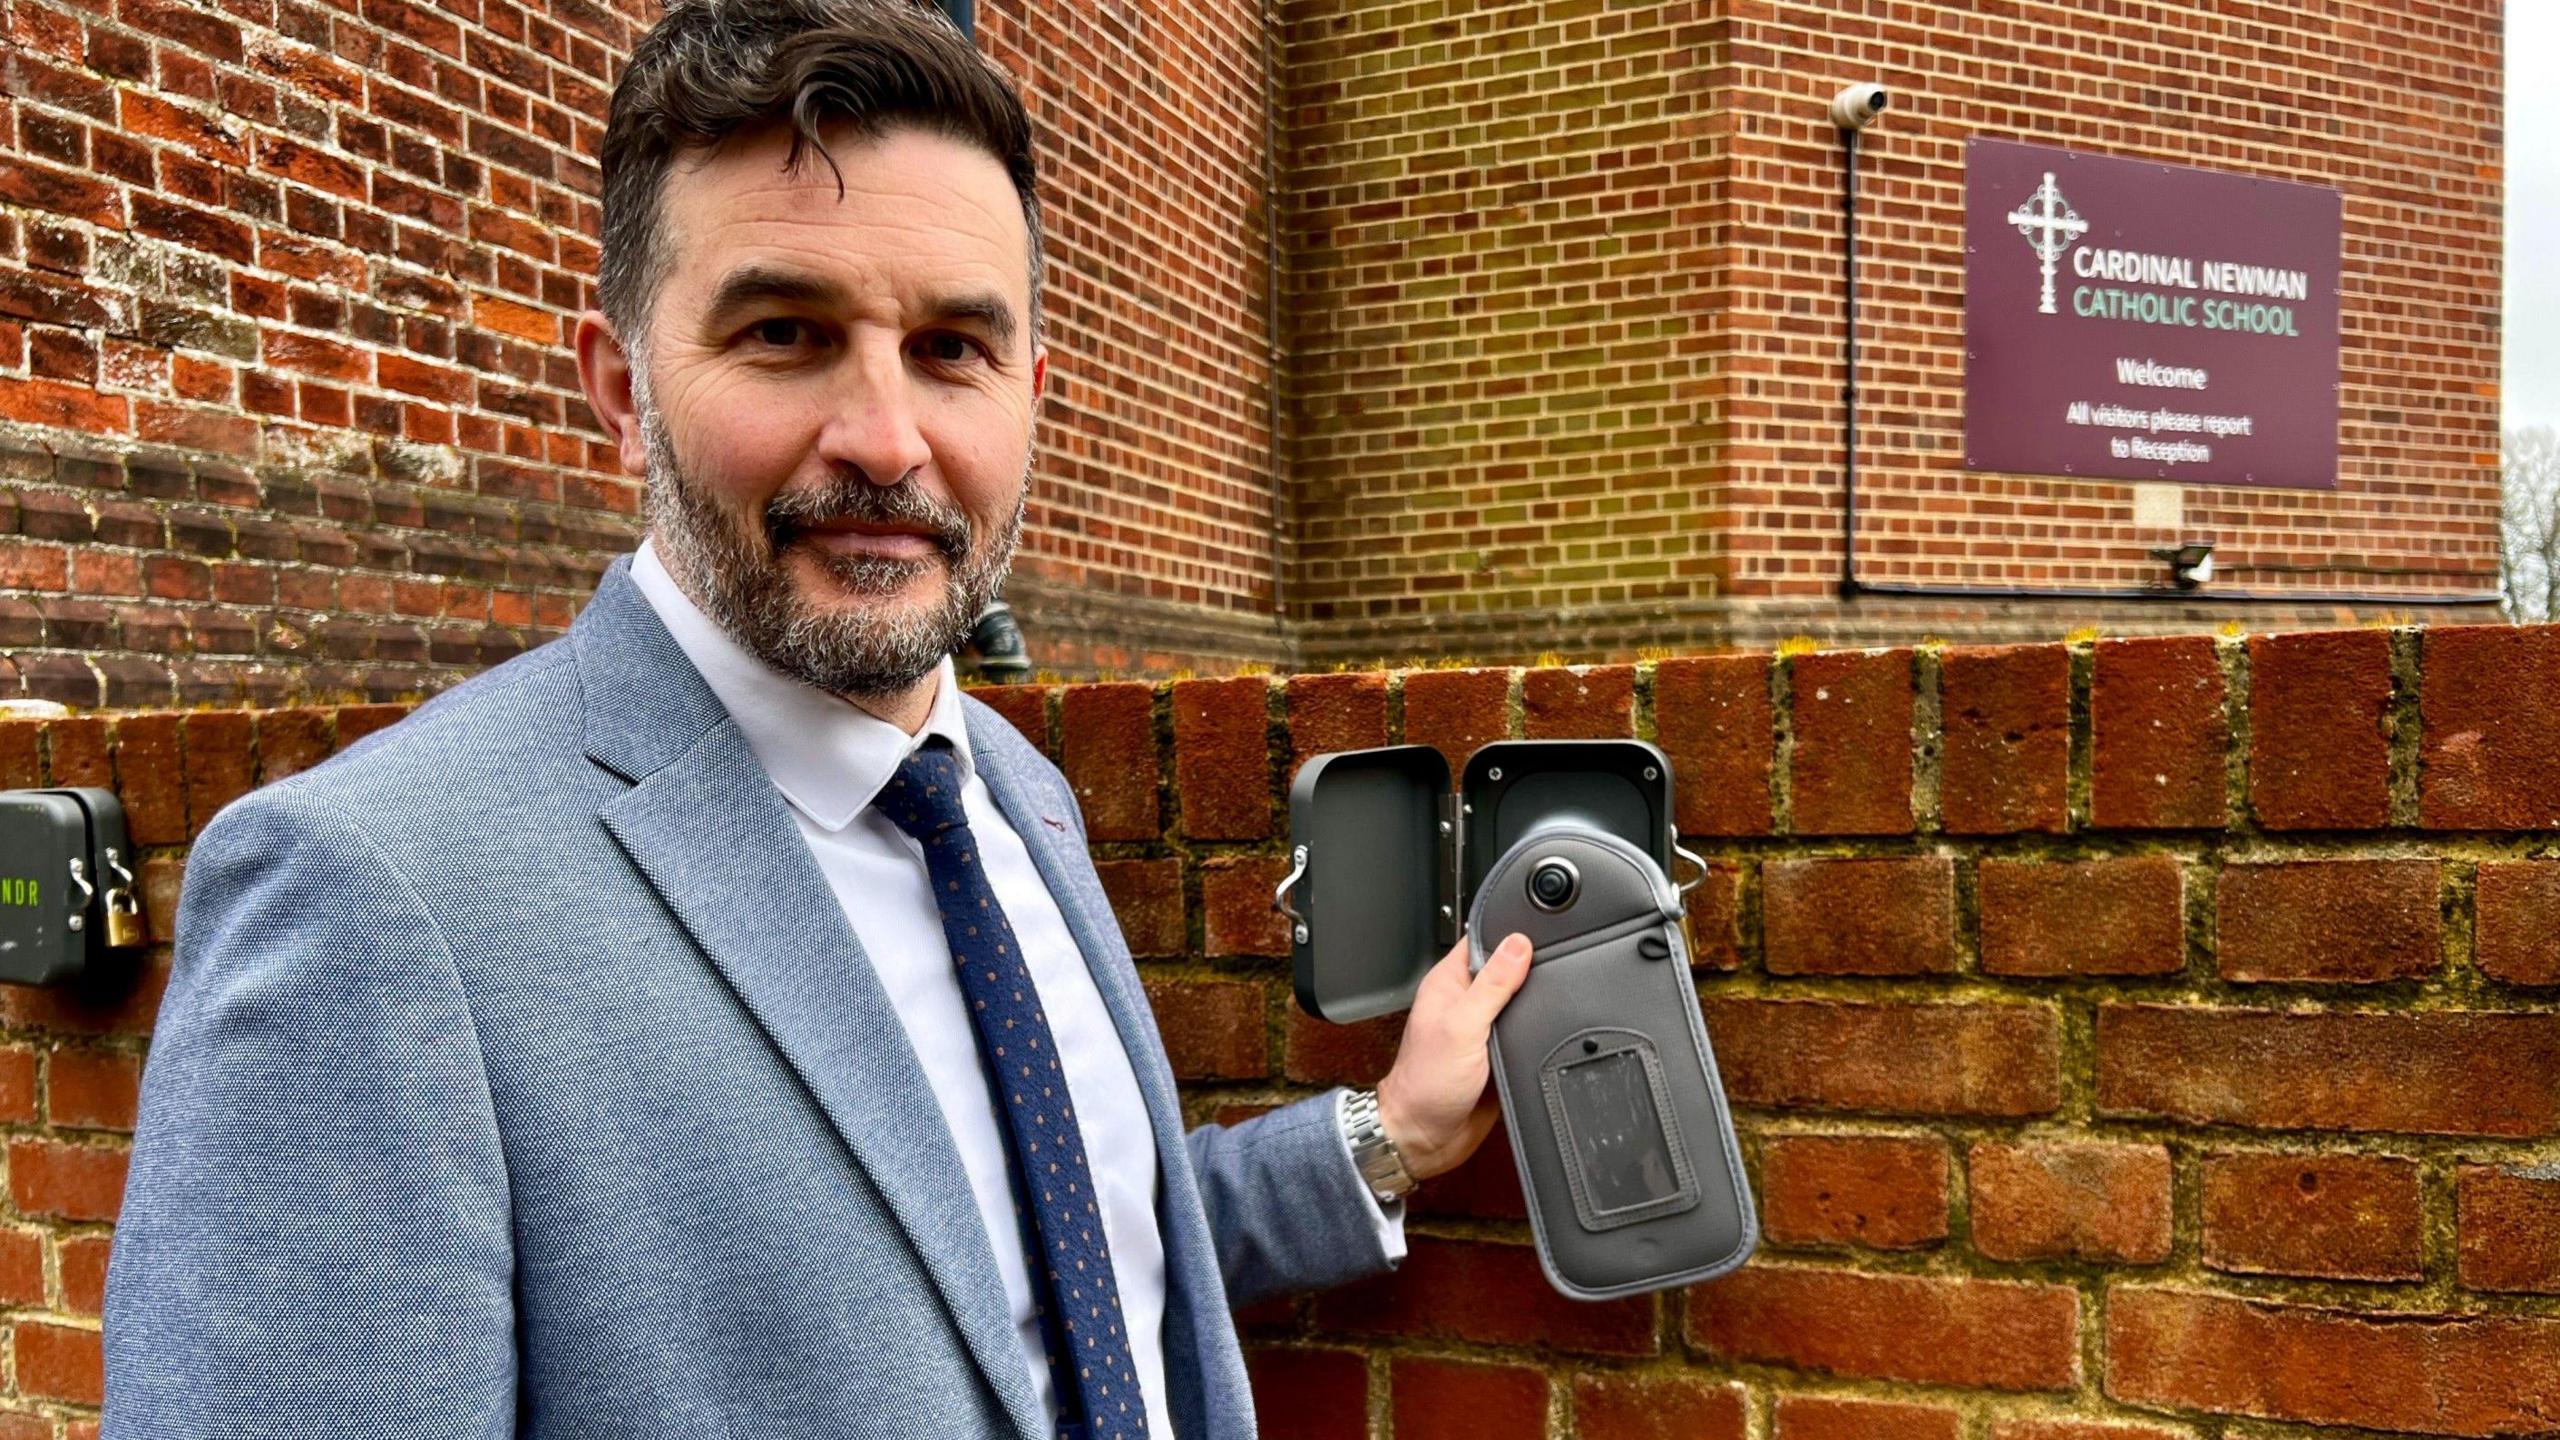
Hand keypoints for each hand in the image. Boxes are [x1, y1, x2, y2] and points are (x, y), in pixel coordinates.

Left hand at [1373, 932, 1531, 1181]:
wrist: (1428, 1137)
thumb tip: (1518, 945)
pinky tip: (1548, 1030)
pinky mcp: (1499, 1053)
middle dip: (1531, 969)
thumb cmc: (1425, 1084)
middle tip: (1556, 966)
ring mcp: (1484, 1028)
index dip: (1511, 933)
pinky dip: (1536, 1033)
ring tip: (1552, 1000)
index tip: (1540, 928)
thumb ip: (1491, 985)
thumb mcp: (1462, 1026)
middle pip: (1508, 970)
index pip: (1484, 941)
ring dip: (1536, 1004)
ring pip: (1521, 1002)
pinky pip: (1525, 1033)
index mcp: (1449, 983)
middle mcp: (1466, 1002)